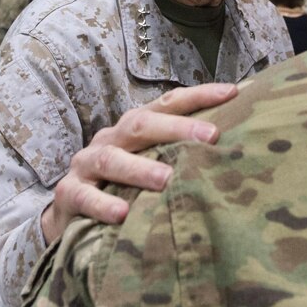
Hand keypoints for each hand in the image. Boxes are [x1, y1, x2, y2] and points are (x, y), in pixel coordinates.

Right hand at [40, 83, 236, 243]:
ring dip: (140, 169)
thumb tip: (237, 149)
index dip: (200, 96)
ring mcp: (86, 164)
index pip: (168, 103)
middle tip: (211, 136)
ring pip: (111, 160)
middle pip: (141, 125)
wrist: (71, 212)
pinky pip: (84, 196)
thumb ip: (182, 156)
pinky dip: (102, 203)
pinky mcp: (68, 194)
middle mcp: (111, 138)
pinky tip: (122, 214)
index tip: (233, 93)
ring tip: (166, 179)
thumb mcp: (151, 165)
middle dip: (177, 128)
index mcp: (134, 128)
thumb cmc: (125, 185)